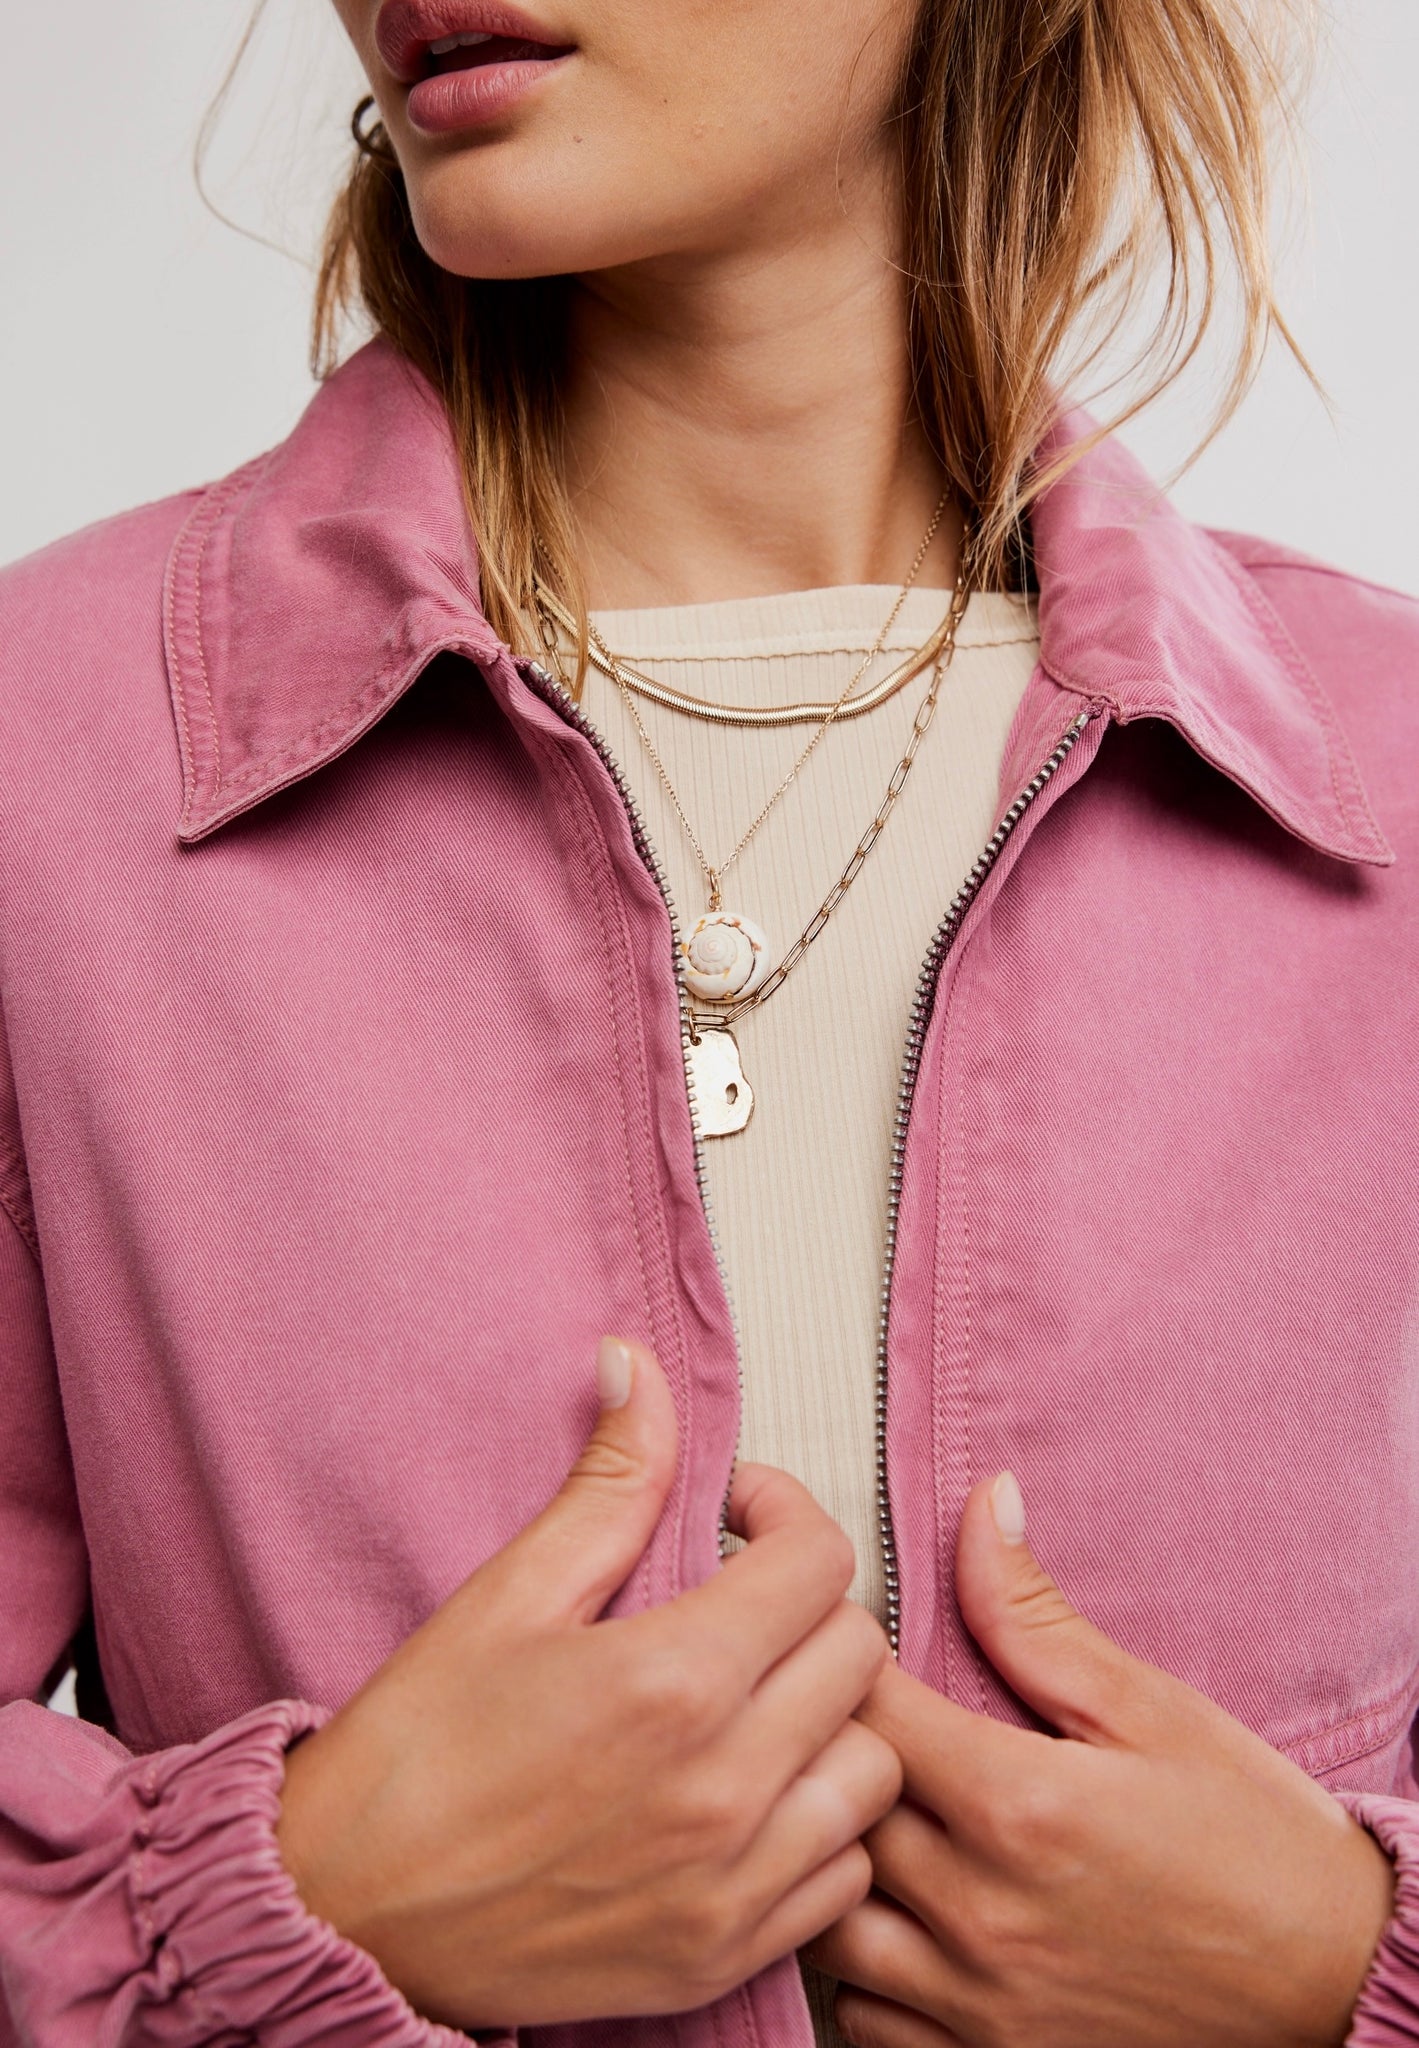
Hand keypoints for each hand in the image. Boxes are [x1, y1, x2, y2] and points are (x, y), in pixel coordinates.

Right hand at [275, 1335, 899, 2030]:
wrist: (344, 1919)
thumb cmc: (412, 1754)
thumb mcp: (506, 1596)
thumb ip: (607, 1482)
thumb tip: (639, 1366)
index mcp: (672, 1679)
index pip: (820, 1561)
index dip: (784, 1514)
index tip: (739, 1518)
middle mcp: (724, 1786)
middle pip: (858, 1653)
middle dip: (807, 1606)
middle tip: (740, 1605)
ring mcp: (733, 1883)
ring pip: (874, 1768)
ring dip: (828, 1720)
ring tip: (756, 1702)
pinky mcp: (725, 1956)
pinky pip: (845, 1876)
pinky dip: (820, 1828)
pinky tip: (752, 1797)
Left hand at [809, 1473, 1395, 2047]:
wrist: (1332, 1983)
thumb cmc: (1251, 1838)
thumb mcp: (1150, 1708)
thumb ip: (1036, 1615)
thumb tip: (981, 1506)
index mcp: (1018, 1805)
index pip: (862, 1710)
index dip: (837, 1660)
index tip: (844, 1639)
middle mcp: (984, 1910)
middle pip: (828, 1809)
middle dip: (821, 1748)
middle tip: (839, 1714)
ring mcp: (981, 2000)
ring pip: (828, 1919)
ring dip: (829, 1860)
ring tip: (861, 1815)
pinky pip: (867, 2018)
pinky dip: (860, 1964)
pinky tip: (894, 1912)